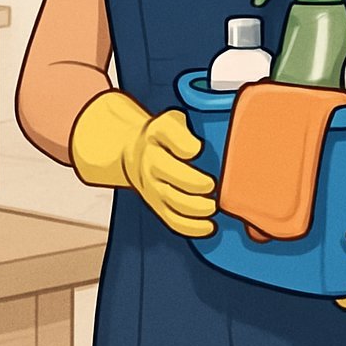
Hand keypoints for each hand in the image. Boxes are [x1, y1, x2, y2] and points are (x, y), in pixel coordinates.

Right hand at [70, 91, 217, 236]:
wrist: (133, 152)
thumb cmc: (162, 136)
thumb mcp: (172, 119)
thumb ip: (188, 119)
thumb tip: (202, 128)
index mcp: (156, 133)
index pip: (167, 134)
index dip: (183, 143)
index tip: (197, 148)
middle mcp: (150, 160)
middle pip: (167, 172)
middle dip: (191, 181)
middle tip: (211, 184)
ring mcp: (152, 185)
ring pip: (170, 200)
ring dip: (193, 207)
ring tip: (212, 206)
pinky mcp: (157, 204)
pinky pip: (171, 219)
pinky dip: (190, 227)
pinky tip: (209, 226)